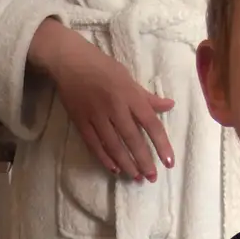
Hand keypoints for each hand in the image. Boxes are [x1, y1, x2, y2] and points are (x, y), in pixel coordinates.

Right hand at [28, 18, 174, 181]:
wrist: (69, 61)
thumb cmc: (102, 67)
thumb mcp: (128, 78)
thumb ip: (147, 97)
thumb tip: (170, 105)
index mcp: (130, 95)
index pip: (151, 123)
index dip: (161, 144)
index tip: (169, 162)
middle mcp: (115, 107)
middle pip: (132, 139)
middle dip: (144, 160)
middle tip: (152, 177)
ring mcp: (96, 115)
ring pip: (113, 145)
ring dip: (126, 164)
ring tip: (136, 177)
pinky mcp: (81, 121)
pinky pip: (94, 144)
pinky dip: (104, 158)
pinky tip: (114, 169)